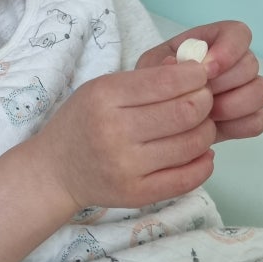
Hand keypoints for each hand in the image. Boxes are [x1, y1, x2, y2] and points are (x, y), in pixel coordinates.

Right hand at [36, 62, 215, 210]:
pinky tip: (200, 152)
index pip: (167, 82)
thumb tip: (193, 67)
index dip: (195, 76)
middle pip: (186, 112)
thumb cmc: (83, 122)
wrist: (56, 170)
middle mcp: (114, 132)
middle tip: (203, 100)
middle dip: (205, 102)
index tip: (199, 76)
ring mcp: (126, 166)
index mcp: (104, 98)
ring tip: (199, 126)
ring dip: (206, 131)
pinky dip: (204, 163)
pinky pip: (188, 178)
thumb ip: (145, 77)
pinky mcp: (137, 194)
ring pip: (192, 144)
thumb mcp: (101, 88)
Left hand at [137, 21, 262, 142]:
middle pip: (250, 64)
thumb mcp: (147, 72)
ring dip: (233, 105)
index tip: (207, 70)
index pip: (237, 33)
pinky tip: (214, 127)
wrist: (154, 119)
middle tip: (198, 97)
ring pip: (261, 91)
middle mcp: (233, 63)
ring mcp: (243, 90)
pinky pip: (258, 120)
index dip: (229, 49)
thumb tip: (175, 62)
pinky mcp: (247, 117)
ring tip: (205, 114)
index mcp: (210, 42)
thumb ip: (159, 65)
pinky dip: (237, 125)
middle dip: (224, 84)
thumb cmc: (152, 86)